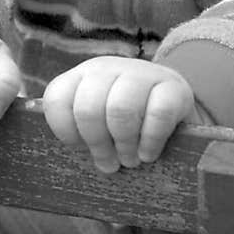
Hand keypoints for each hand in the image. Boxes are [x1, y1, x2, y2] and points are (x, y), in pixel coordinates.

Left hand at [42, 57, 200, 172]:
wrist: (176, 111)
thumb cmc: (127, 127)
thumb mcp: (97, 124)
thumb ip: (79, 132)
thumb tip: (67, 157)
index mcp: (82, 76)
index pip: (57, 100)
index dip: (66, 132)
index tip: (81, 147)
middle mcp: (109, 68)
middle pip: (88, 108)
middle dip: (98, 144)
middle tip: (109, 164)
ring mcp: (143, 73)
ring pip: (121, 109)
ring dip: (124, 144)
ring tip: (130, 160)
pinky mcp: (174, 87)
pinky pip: (157, 114)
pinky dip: (150, 141)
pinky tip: (148, 153)